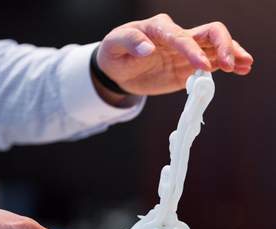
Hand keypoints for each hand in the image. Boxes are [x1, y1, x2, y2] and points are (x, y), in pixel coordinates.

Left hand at [97, 13, 253, 94]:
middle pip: (209, 33)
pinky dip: (226, 65)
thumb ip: (130, 43)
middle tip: (231, 64)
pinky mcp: (188, 66)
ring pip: (215, 47)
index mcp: (159, 29)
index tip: (204, 66)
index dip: (193, 50)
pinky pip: (211, 63)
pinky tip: (240, 70)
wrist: (118, 69)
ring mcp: (185, 52)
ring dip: (231, 54)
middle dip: (222, 46)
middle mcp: (177, 36)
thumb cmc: (115, 53)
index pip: (180, 36)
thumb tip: (147, 47)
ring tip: (245, 65)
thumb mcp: (114, 46)